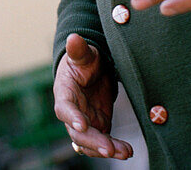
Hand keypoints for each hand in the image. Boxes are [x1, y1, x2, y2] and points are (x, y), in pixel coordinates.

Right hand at [53, 34, 132, 159]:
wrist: (92, 70)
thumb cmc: (84, 60)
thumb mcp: (83, 53)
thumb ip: (78, 50)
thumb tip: (73, 38)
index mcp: (64, 92)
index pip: (64, 108)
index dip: (72, 117)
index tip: (82, 125)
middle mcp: (72, 112)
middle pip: (78, 133)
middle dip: (93, 142)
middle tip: (108, 148)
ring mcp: (85, 122)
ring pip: (90, 143)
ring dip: (105, 149)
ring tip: (124, 152)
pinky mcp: (98, 127)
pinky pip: (104, 142)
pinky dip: (115, 148)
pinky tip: (126, 151)